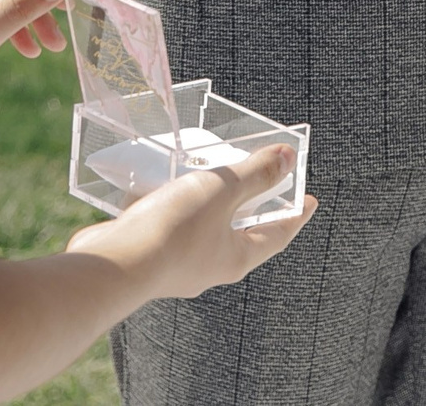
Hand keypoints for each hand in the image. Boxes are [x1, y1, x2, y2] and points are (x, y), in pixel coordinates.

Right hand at [80, 145, 316, 300]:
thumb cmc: (175, 230)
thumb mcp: (223, 191)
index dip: (296, 214)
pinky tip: (163, 185)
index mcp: (236, 258)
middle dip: (251, 207)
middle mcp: (209, 267)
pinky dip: (173, 205)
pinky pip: (169, 226)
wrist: (114, 265)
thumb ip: (255, 174)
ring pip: (202, 229)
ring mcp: (177, 265)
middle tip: (261, 182)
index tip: (311, 200)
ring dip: (208, 204)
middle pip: (241, 233)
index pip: (278, 234)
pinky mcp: (148, 255)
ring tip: (208, 174)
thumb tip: (289, 159)